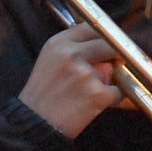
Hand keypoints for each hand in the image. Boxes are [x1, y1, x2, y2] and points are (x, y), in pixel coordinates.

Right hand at [18, 22, 122, 137]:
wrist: (35, 123)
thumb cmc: (42, 93)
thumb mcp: (49, 59)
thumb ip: (73, 48)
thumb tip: (102, 43)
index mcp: (59, 43)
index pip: (91, 27)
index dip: (104, 35)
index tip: (110, 41)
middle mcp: (72, 54)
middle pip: (108, 44)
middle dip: (115, 54)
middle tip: (114, 63)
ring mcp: (86, 74)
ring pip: (113, 70)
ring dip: (108, 81)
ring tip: (88, 93)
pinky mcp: (97, 94)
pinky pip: (117, 92)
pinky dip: (111, 99)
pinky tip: (94, 104)